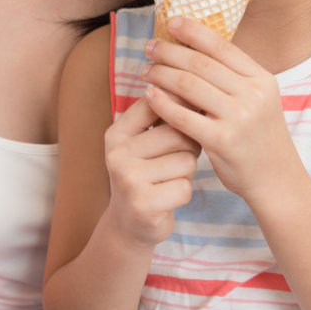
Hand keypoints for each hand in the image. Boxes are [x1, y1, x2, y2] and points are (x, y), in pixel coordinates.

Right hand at [104, 95, 200, 248]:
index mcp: (116, 132)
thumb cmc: (147, 173)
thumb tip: (194, 86)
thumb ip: (163, 116)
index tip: (191, 115)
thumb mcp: (145, 142)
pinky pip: (185, 188)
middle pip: (178, 133)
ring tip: (170, 178)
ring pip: (186, 161)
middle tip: (179, 157)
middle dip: (189, 146)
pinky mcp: (142, 204)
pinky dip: (183, 193)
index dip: (182, 108)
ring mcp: (127, 179)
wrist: (130, 223)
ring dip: (187, 172)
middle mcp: (117, 152)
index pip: (157, 104)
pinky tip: (168, 197)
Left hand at [142, 16, 302, 206]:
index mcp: (262, 79)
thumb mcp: (258, 99)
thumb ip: (233, 76)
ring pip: (189, 85)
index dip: (193, 31)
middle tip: (149, 47)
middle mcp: (253, 94)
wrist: (276, 179)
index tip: (171, 23)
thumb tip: (196, 46)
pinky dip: (162, 103)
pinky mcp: (223, 141)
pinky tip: (149, 96)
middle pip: (201, 63)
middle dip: (170, 51)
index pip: (221, 46)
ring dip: (161, 74)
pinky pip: (184, 116)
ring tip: (146, 70)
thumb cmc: (258, 136)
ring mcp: (239, 117)